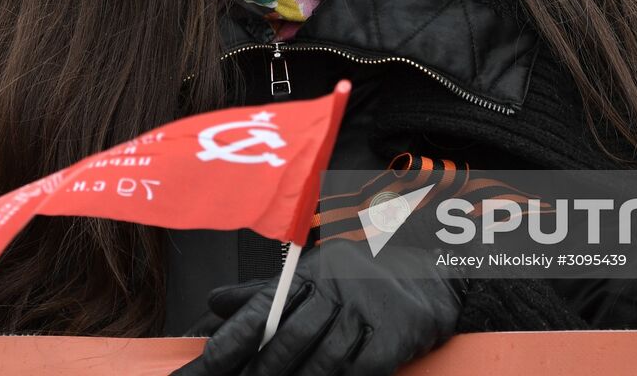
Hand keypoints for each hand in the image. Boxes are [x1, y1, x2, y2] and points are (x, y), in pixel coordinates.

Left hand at [174, 240, 464, 375]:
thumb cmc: (357, 282)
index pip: (263, 307)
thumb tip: (212, 302)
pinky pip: (360, 370)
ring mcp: (367, 307)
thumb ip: (262, 295)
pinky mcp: (395, 333)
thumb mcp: (310, 277)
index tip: (205, 367)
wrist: (431, 274)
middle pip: (290, 338)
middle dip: (261, 373)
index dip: (232, 340)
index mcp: (310, 271)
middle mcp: (337, 284)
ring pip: (324, 361)